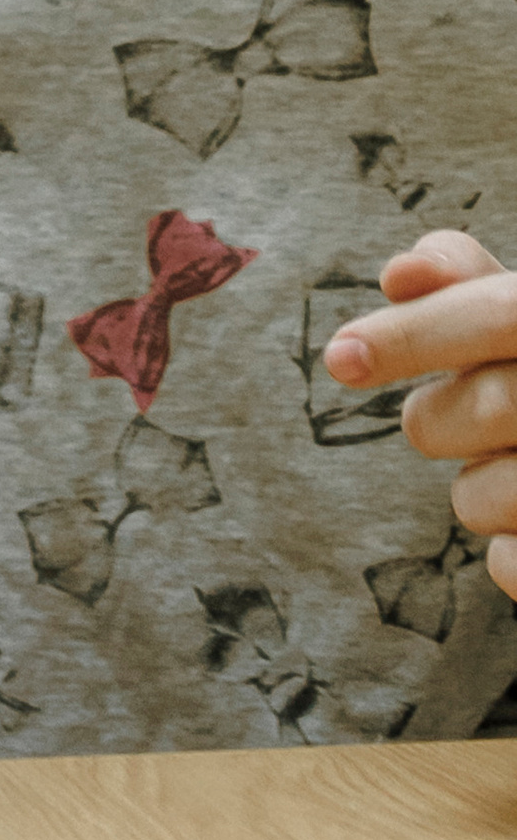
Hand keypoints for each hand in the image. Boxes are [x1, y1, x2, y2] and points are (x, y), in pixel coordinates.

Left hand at [326, 229, 516, 601]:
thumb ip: (467, 279)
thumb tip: (400, 275)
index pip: (501, 315)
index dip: (414, 333)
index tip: (338, 358)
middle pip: (478, 409)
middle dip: (440, 418)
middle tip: (459, 416)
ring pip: (477, 497)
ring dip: (480, 488)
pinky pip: (506, 564)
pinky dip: (507, 551)